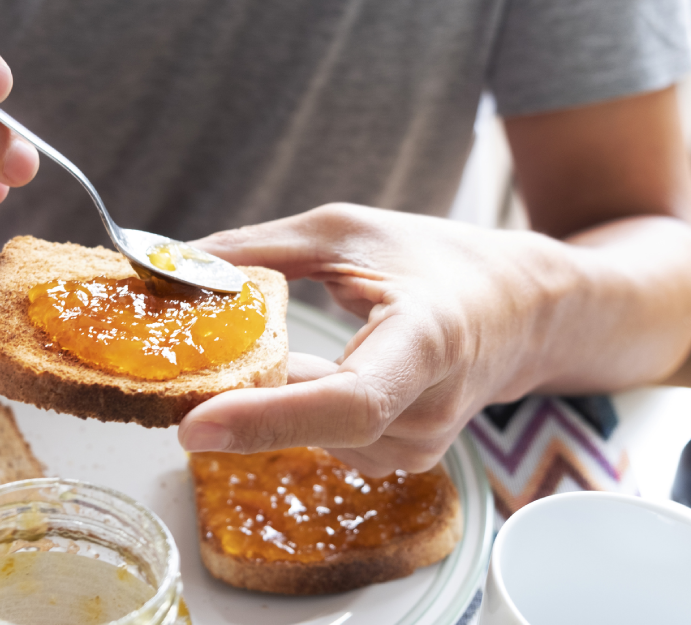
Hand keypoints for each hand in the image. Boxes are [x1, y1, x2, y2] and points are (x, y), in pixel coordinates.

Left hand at [177, 203, 577, 474]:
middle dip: (235, 397)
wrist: (518, 310)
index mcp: (427, 341)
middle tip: (172, 365)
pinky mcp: (400, 458)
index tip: (194, 425)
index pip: (349, 401)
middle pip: (312, 423)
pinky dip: (288, 404)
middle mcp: (428, 410)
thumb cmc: (436, 260)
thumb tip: (175, 264)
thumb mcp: (348, 232)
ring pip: (306, 429)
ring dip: (264, 395)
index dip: (267, 417)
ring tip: (257, 346)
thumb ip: (260, 248)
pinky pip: (319, 435)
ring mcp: (417, 446)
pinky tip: (294, 369)